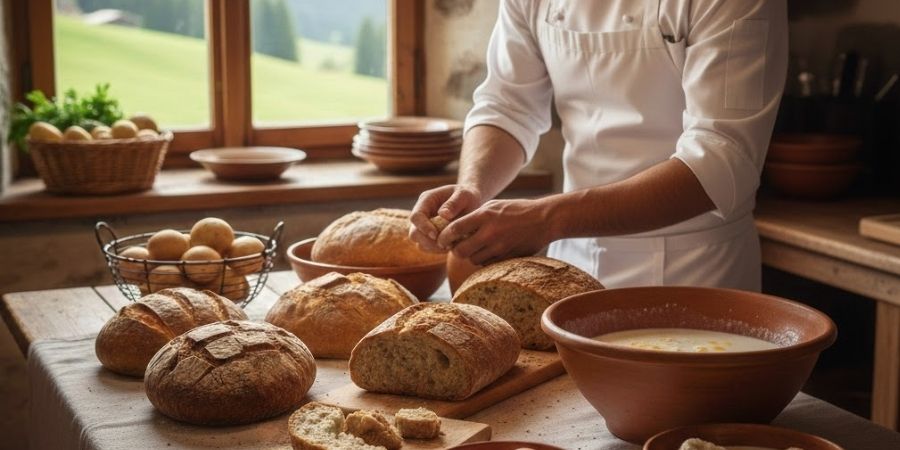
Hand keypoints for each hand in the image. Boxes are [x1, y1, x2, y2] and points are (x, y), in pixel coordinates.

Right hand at [408, 184, 482, 252]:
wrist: (471, 201)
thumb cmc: (467, 195)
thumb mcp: (464, 195)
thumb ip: (454, 203)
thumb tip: (443, 215)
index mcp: (426, 200)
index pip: (416, 216)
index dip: (423, 227)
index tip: (436, 235)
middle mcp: (422, 214)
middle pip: (414, 233)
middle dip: (428, 241)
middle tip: (446, 244)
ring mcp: (425, 226)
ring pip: (420, 243)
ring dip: (434, 248)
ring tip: (451, 245)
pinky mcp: (431, 236)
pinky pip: (429, 248)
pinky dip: (439, 250)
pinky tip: (452, 246)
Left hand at [439, 198, 553, 264]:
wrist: (544, 219)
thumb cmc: (517, 210)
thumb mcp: (494, 206)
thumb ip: (475, 216)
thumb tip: (455, 228)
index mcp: (484, 216)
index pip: (454, 229)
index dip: (443, 237)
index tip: (441, 240)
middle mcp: (490, 232)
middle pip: (460, 250)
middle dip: (455, 250)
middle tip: (457, 246)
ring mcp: (499, 247)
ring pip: (473, 259)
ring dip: (471, 256)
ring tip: (475, 247)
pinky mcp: (507, 257)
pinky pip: (487, 264)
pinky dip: (484, 260)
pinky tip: (488, 251)